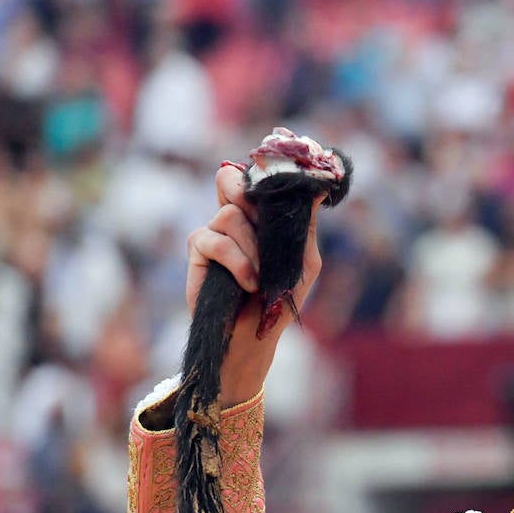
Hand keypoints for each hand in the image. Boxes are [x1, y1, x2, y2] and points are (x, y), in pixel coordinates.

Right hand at [185, 163, 325, 405]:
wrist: (256, 336)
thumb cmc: (281, 299)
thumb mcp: (304, 261)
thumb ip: (304, 225)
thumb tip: (315, 189)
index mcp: (260, 216)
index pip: (254, 178)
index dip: (263, 176)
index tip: (281, 186)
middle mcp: (234, 218)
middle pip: (229, 178)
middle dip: (247, 193)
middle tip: (263, 219)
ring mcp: (214, 232)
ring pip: (228, 214)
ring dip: (253, 247)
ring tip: (263, 276)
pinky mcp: (197, 250)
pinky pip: (213, 239)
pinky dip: (236, 260)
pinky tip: (249, 282)